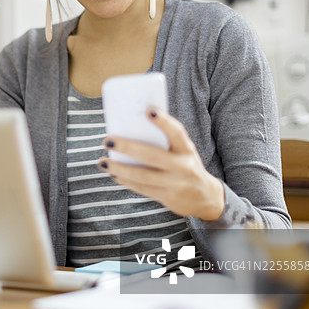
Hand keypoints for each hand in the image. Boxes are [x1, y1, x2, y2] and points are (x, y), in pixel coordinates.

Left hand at [98, 110, 224, 221]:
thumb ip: (165, 141)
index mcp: (187, 150)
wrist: (205, 198)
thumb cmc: (187, 166)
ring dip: (119, 168)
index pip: (177, 132)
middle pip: (152, 155)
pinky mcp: (167, 197)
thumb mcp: (183, 151)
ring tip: (103, 161)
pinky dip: (125, 180)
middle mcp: (183, 167)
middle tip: (107, 140)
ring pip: (142, 175)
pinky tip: (114, 173)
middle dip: (127, 147)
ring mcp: (175, 184)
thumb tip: (132, 128)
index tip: (148, 110)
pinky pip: (142, 188)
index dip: (164, 121)